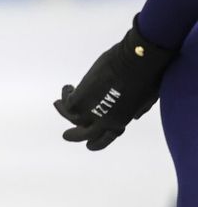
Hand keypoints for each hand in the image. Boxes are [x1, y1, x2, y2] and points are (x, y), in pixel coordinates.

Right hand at [54, 15, 175, 149]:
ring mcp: (90, 111)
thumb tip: (135, 116)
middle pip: (83, 135)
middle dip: (73, 136)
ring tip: (57, 103)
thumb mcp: (146, 100)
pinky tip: (67, 87)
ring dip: (63, 110)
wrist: (138, 61)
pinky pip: (67, 101)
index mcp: (120, 122)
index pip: (104, 140)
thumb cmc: (149, 76)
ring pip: (71, 117)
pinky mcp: (80, 99)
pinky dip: (65, 94)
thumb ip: (138, 110)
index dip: (95, 143)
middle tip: (66, 135)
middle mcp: (103, 121)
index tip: (88, 144)